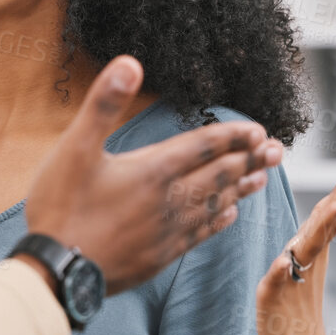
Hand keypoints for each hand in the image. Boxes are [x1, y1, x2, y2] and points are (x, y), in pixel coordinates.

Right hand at [24, 56, 283, 293]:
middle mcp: (168, 201)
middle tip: (278, 150)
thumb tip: (130, 62)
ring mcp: (167, 232)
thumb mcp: (74, 149)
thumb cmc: (60, 208)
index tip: (260, 129)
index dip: (233, 136)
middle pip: (218, 175)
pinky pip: (201, 234)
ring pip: (215, 204)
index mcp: (152, 171)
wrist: (57, 272)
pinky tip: (231, 215)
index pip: (203, 146)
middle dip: (249, 159)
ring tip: (262, 177)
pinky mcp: (161, 256)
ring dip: (240, 188)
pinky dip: (220, 220)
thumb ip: (104, 105)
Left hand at [255, 143, 335, 334]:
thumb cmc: (297, 310)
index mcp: (314, 248)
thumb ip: (314, 237)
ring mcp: (293, 277)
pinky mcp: (274, 298)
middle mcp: (308, 259)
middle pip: (328, 219)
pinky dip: (279, 271)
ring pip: (309, 247)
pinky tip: (281, 263)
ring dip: (323, 227)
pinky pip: (276, 281)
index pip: (334, 205)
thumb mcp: (304, 265)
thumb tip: (327, 208)